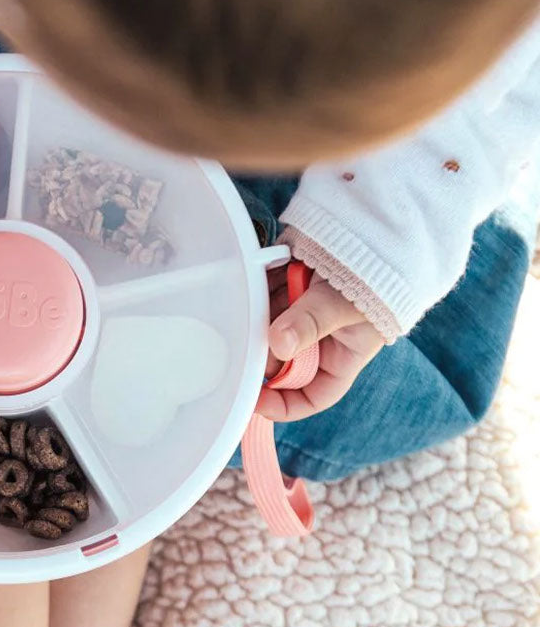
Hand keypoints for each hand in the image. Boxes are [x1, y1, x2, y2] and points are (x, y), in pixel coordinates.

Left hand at [255, 271, 385, 422]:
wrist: (376, 222)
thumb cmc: (378, 271)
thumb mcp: (346, 304)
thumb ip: (312, 323)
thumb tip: (278, 343)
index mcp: (342, 355)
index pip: (313, 394)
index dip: (285, 404)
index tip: (258, 400)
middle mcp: (320, 338)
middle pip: (281, 362)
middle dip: (264, 355)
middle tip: (249, 343)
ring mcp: (301, 311)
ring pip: (267, 329)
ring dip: (257, 321)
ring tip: (255, 306)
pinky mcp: (288, 284)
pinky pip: (264, 296)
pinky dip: (256, 293)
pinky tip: (257, 283)